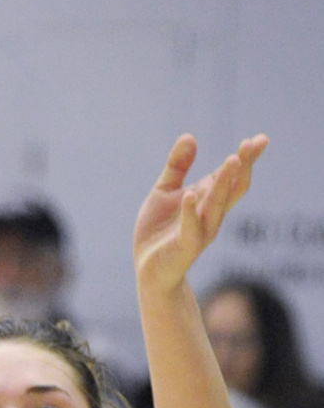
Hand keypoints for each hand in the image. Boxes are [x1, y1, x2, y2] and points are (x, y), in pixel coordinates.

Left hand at [133, 133, 267, 292]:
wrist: (148, 270)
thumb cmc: (160, 231)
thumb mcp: (165, 191)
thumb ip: (177, 166)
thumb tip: (190, 136)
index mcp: (207, 199)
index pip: (231, 176)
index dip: (246, 158)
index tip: (260, 139)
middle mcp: (210, 215)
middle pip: (232, 189)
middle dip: (243, 167)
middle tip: (252, 144)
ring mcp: (200, 231)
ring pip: (216, 206)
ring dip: (224, 184)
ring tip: (233, 160)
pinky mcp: (185, 246)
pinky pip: (190, 228)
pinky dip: (190, 212)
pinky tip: (188, 195)